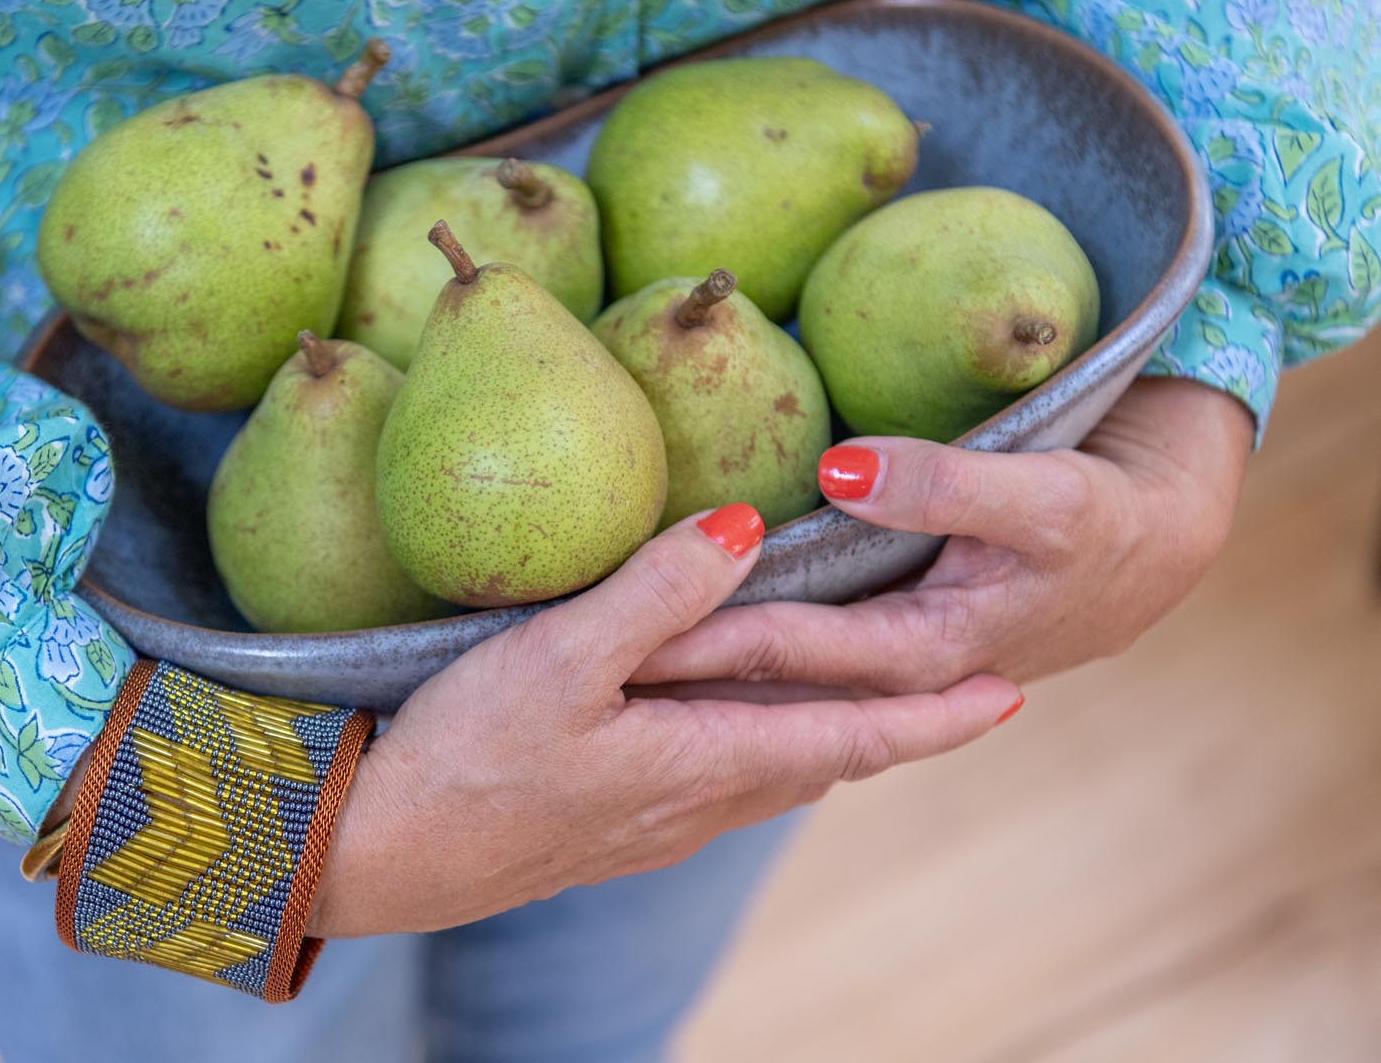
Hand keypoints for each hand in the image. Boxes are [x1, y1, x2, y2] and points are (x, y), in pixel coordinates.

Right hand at [308, 506, 1020, 936]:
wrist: (378, 857)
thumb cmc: (462, 757)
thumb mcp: (557, 661)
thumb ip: (657, 592)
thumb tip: (748, 528)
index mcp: (701, 760)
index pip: (851, 737)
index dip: (933, 718)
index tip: (1009, 694)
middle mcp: (696, 803)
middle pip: (824, 761)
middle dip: (895, 729)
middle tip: (955, 692)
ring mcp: (654, 824)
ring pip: (772, 775)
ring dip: (830, 741)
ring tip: (864, 702)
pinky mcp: (610, 826)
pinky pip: (719, 783)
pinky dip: (762, 748)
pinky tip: (736, 730)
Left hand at [632, 377, 1254, 696]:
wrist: (1164, 542)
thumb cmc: (1108, 517)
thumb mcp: (1046, 494)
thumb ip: (944, 483)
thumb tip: (839, 469)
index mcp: (924, 647)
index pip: (786, 652)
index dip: (703, 645)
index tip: (618, 641)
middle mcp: (894, 668)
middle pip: (765, 683)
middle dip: (679, 679)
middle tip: (573, 671)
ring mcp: (891, 657)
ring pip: (778, 682)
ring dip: (703, 682)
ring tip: (604, 676)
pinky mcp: (891, 630)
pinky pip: (802, 658)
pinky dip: (746, 663)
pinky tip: (681, 655)